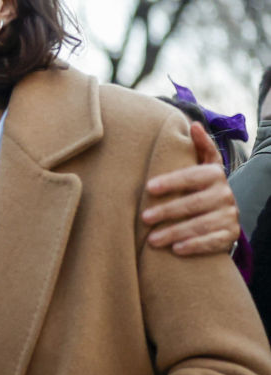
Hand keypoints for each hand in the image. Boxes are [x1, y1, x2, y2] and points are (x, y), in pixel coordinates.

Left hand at [141, 122, 237, 255]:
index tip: (148, 188)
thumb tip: (194, 125)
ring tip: (153, 240)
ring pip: (201, 225)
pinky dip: (195, 246)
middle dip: (168, 211)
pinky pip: (213, 242)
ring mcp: (229, 216)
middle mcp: (225, 195)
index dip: (172, 181)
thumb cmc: (200, 187)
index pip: (193, 176)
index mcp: (215, 175)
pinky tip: (177, 249)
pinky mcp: (229, 235)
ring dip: (176, 232)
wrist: (222, 213)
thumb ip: (199, 147)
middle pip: (194, 203)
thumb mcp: (202, 166)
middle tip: (144, 217)